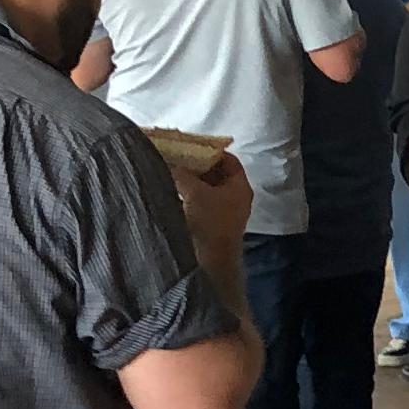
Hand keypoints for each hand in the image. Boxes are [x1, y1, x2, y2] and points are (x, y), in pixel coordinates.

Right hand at [171, 145, 251, 261]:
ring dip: (190, 180)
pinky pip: (201, 202)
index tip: (190, 145)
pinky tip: (171, 191)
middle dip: (196, 165)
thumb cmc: (209, 222)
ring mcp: (225, 212)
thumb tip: (169, 161)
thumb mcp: (194, 192)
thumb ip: (182, 173)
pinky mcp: (213, 224)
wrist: (211, 262)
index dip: (210, 150)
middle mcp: (236, 197)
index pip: (229, 160)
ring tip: (170, 171)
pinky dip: (188, 195)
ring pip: (207, 189)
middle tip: (176, 156)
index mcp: (239, 186)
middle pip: (216, 174)